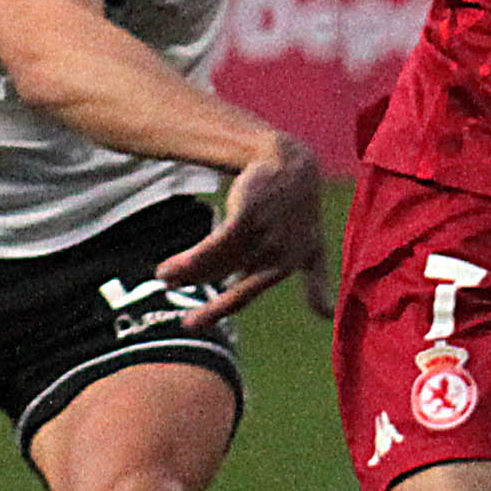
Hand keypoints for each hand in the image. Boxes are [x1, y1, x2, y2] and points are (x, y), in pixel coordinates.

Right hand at [159, 133, 323, 325]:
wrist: (292, 166)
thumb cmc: (302, 211)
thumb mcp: (315, 248)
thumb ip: (317, 284)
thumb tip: (328, 317)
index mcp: (287, 266)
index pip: (244, 295)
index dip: (216, 311)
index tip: (190, 324)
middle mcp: (276, 254)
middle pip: (223, 277)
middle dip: (198, 290)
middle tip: (173, 294)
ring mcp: (262, 235)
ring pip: (215, 264)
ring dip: (185, 273)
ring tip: (163, 277)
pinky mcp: (247, 216)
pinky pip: (212, 246)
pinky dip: (188, 260)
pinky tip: (167, 267)